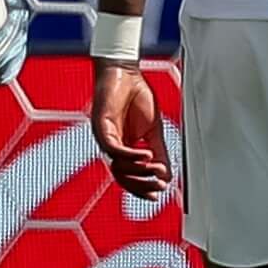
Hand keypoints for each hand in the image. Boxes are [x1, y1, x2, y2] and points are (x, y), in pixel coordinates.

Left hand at [90, 62, 172, 200]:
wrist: (126, 73)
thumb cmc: (137, 97)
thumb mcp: (154, 130)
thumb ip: (159, 152)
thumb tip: (166, 174)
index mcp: (123, 149)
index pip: (129, 177)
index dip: (142, 188)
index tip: (158, 194)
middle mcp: (111, 147)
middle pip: (122, 177)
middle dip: (141, 185)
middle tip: (159, 186)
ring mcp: (104, 138)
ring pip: (118, 166)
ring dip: (138, 171)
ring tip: (156, 168)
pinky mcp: (101, 127)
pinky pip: (115, 149)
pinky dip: (131, 155)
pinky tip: (147, 155)